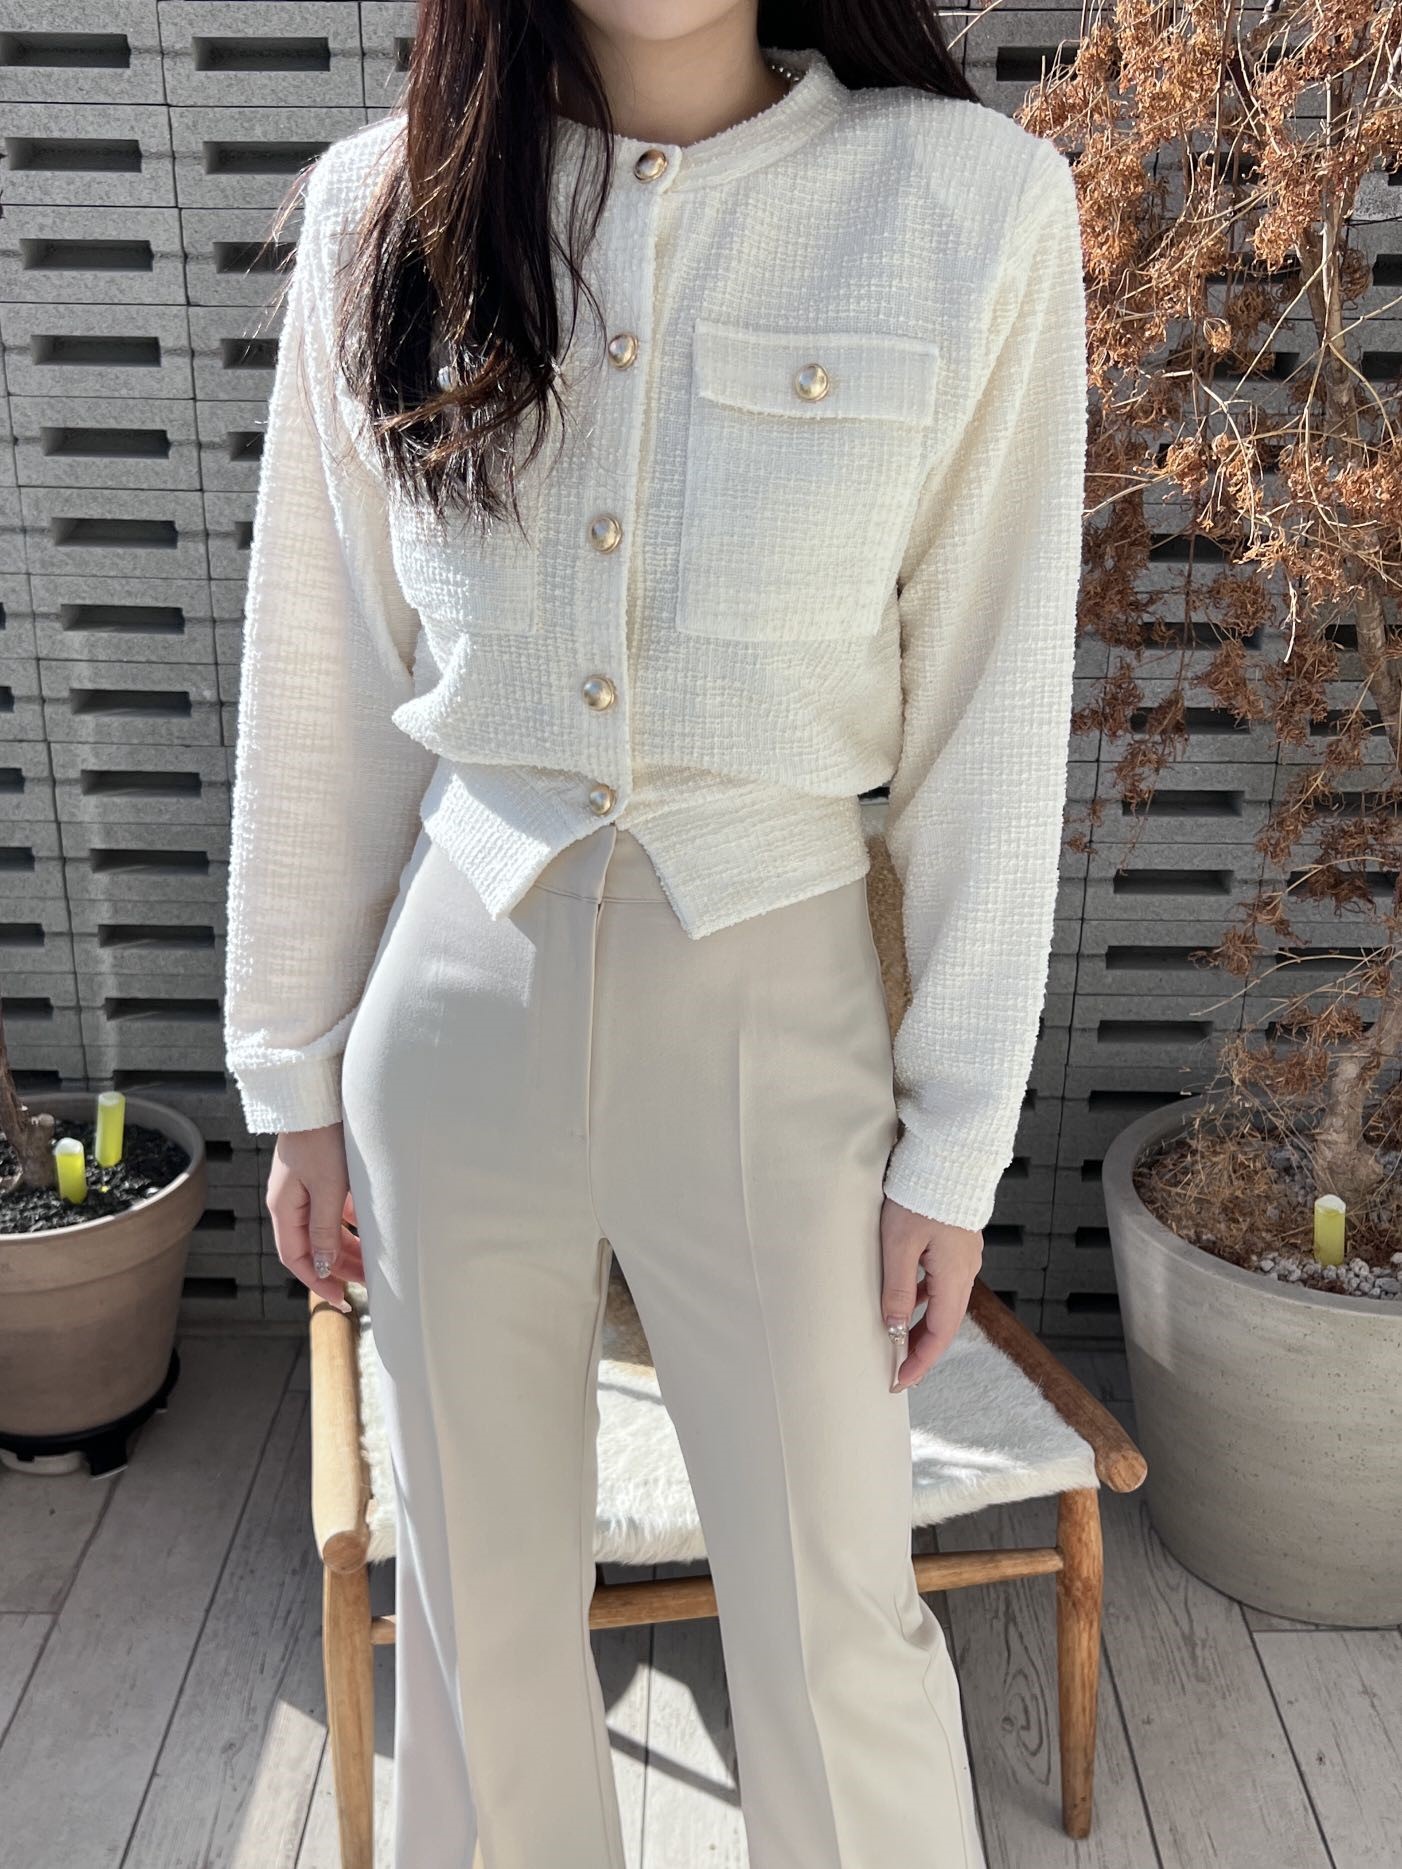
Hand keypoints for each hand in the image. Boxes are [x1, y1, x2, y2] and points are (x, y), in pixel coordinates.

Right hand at [266, 1123, 364, 1311]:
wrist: (319, 1096)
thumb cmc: (321, 1138)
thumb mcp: (327, 1188)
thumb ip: (324, 1228)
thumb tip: (321, 1265)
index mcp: (284, 1207)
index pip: (296, 1258)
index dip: (317, 1281)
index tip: (340, 1299)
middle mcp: (291, 1201)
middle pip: (314, 1246)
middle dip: (339, 1267)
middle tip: (367, 1284)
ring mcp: (306, 1188)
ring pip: (327, 1229)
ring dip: (349, 1247)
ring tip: (374, 1262)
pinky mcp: (322, 1175)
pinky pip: (335, 1209)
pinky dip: (351, 1224)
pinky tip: (372, 1230)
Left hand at [879, 1198, 982, 1391]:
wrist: (947, 1156)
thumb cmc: (921, 1195)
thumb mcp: (899, 1244)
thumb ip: (897, 1288)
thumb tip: (894, 1328)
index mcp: (954, 1276)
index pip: (939, 1334)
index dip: (919, 1361)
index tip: (899, 1380)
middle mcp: (966, 1272)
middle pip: (945, 1324)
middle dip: (921, 1350)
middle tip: (898, 1370)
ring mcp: (964, 1259)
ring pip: (944, 1305)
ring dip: (923, 1327)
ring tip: (899, 1342)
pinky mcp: (957, 1247)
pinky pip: (943, 1285)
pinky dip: (925, 1302)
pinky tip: (908, 1302)